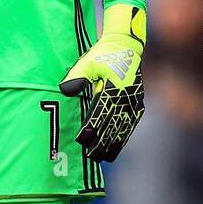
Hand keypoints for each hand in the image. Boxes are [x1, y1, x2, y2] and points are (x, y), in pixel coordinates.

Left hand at [60, 3, 145, 161]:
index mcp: (113, 88)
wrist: (126, 45)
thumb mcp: (88, 61)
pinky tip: (117, 146)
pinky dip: (124, 137)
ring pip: (123, 128)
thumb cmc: (104, 54)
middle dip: (101, 143)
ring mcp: (134, 100)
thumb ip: (77, 77)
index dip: (91, 129)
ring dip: (113, 144)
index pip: (99, 114)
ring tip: (104, 158)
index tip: (82, 141)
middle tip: (91, 157)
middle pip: (112, 125)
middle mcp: (125, 97)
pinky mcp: (138, 102)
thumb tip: (64, 90)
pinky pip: (130, 124)